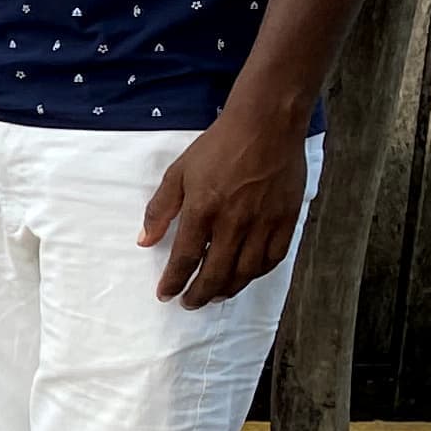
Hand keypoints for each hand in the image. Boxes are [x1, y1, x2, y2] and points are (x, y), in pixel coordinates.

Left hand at [141, 97, 312, 307]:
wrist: (265, 126)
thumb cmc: (218, 147)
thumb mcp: (178, 173)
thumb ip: (160, 209)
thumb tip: (144, 241)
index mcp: (203, 210)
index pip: (186, 258)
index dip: (174, 281)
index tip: (165, 295)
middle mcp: (234, 222)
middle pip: (216, 272)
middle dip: (199, 293)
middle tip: (189, 303)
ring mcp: (263, 223)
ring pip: (246, 271)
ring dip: (228, 289)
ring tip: (214, 295)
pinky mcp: (287, 219)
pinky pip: (273, 258)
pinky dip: (257, 273)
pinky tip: (246, 276)